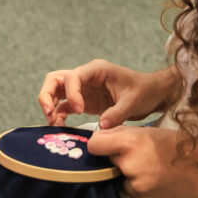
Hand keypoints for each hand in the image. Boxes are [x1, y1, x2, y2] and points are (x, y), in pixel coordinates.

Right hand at [38, 59, 175, 128]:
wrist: (151, 94)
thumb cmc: (143, 91)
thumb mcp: (132, 102)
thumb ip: (116, 114)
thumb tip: (100, 127)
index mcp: (97, 70)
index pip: (73, 77)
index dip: (72, 93)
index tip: (80, 110)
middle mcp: (86, 77)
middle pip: (56, 79)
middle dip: (47, 95)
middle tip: (49, 114)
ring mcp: (83, 89)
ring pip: (56, 91)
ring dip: (49, 105)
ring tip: (53, 123)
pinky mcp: (84, 101)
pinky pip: (64, 105)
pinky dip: (58, 114)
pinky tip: (61, 126)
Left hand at [88, 125, 197, 197]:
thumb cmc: (175, 144)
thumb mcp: (149, 130)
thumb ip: (124, 133)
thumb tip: (101, 133)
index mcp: (131, 142)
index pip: (96, 144)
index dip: (98, 144)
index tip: (104, 144)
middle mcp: (130, 164)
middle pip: (109, 159)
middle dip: (119, 156)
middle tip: (138, 154)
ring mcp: (135, 184)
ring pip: (120, 175)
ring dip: (128, 171)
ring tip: (150, 167)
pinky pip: (130, 188)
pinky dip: (138, 184)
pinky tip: (154, 179)